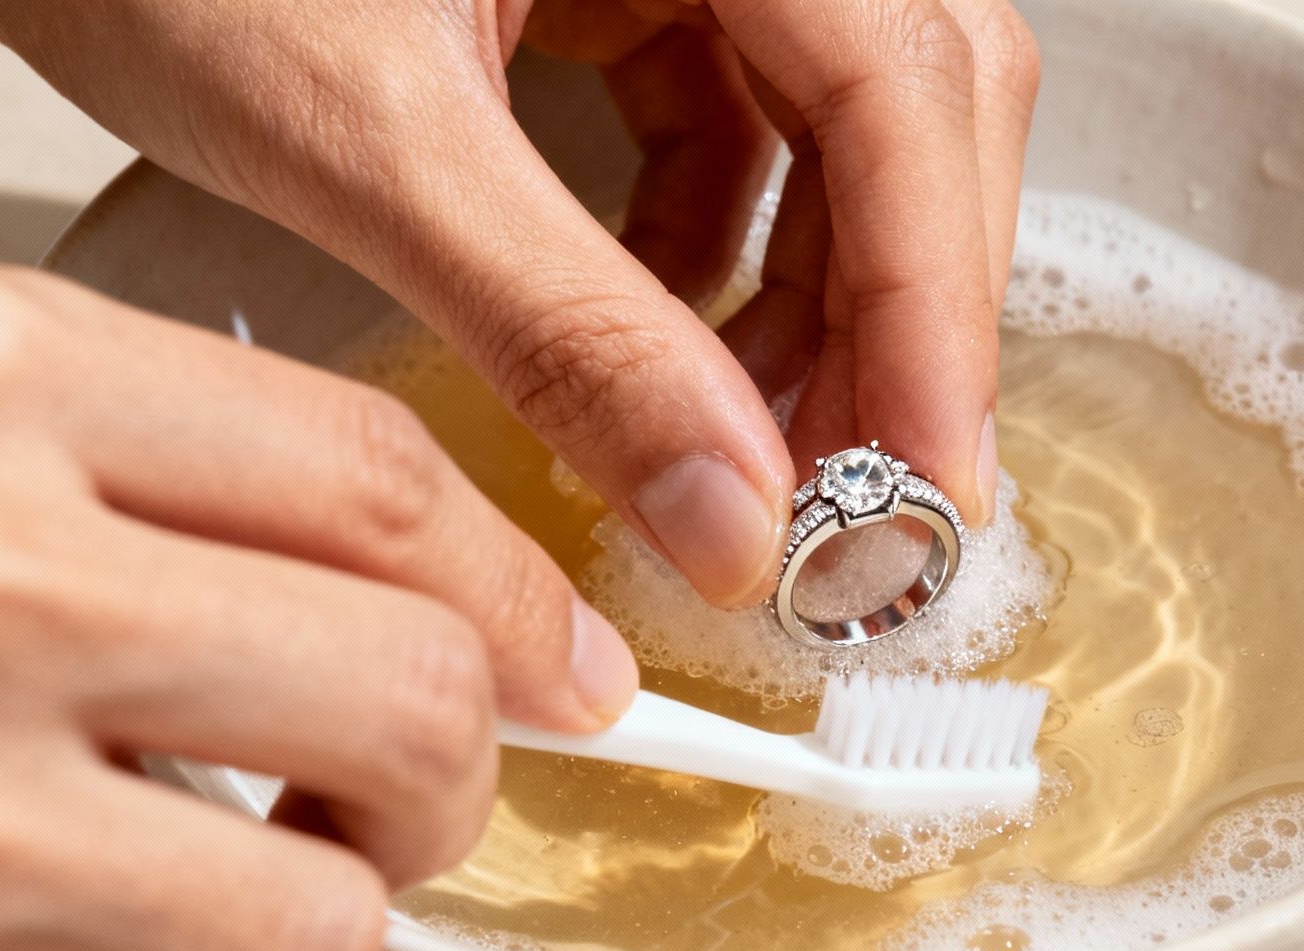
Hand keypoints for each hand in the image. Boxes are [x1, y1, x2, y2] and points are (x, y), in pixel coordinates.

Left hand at [0, 0, 1038, 606]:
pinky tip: (665, 357)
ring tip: (754, 456)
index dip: (935, 299)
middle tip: (862, 502)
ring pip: (841, 137)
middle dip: (896, 316)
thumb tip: (728, 512)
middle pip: (913, 109)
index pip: (904, 84)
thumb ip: (566, 329)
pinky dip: (724, 265)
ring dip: (821, 309)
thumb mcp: (368, 136)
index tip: (926, 482)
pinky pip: (737, 136)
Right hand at [0, 255, 636, 950]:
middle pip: (408, 710)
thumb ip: (177, 491)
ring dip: (271, 944)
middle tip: (371, 800)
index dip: (515, 597)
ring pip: (317, 939)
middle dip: (433, 787)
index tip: (560, 668)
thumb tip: (477, 626)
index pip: (384, 484)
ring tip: (146, 903)